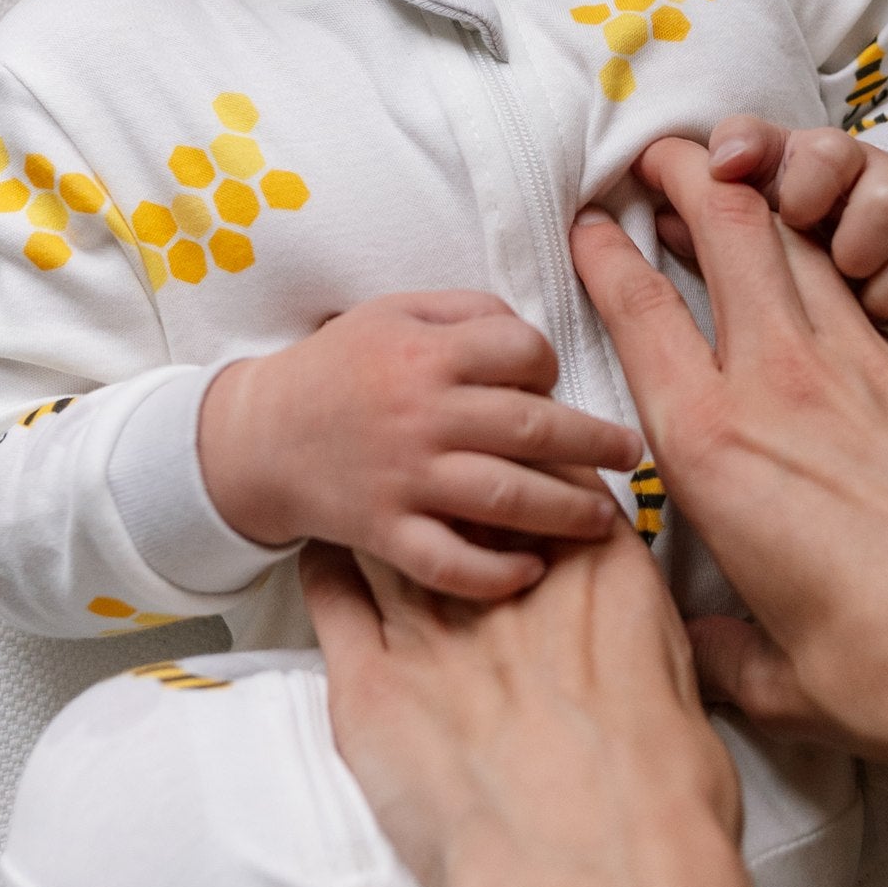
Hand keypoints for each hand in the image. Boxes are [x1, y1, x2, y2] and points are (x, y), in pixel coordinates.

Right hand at [199, 291, 641, 599]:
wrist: (257, 436)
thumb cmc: (336, 367)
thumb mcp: (393, 312)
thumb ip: (465, 312)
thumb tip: (531, 337)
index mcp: (427, 352)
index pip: (523, 353)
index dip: (551, 364)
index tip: (554, 383)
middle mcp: (422, 415)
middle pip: (532, 429)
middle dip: (595, 443)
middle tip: (630, 453)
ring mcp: (404, 478)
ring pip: (506, 498)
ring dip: (566, 510)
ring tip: (604, 517)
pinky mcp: (385, 532)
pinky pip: (450, 563)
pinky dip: (495, 574)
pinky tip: (531, 570)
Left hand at [302, 516, 753, 886]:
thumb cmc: (658, 813)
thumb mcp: (684, 699)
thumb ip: (646, 643)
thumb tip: (636, 638)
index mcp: (599, 574)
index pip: (553, 482)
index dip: (532, 475)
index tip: (520, 476)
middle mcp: (507, 582)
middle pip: (465, 492)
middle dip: (457, 483)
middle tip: (444, 482)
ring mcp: (433, 630)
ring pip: (392, 532)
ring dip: (388, 515)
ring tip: (375, 505)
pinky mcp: (372, 687)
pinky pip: (333, 597)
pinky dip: (329, 568)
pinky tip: (328, 555)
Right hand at [572, 140, 887, 847]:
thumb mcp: (775, 678)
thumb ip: (721, 645)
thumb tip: (706, 644)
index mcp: (712, 448)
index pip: (641, 313)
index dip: (607, 253)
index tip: (593, 223)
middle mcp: (781, 385)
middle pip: (731, 230)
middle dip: (691, 174)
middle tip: (664, 157)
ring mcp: (864, 368)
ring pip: (804, 245)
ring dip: (765, 202)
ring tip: (737, 182)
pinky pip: (870, 306)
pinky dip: (841, 278)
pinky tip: (833, 288)